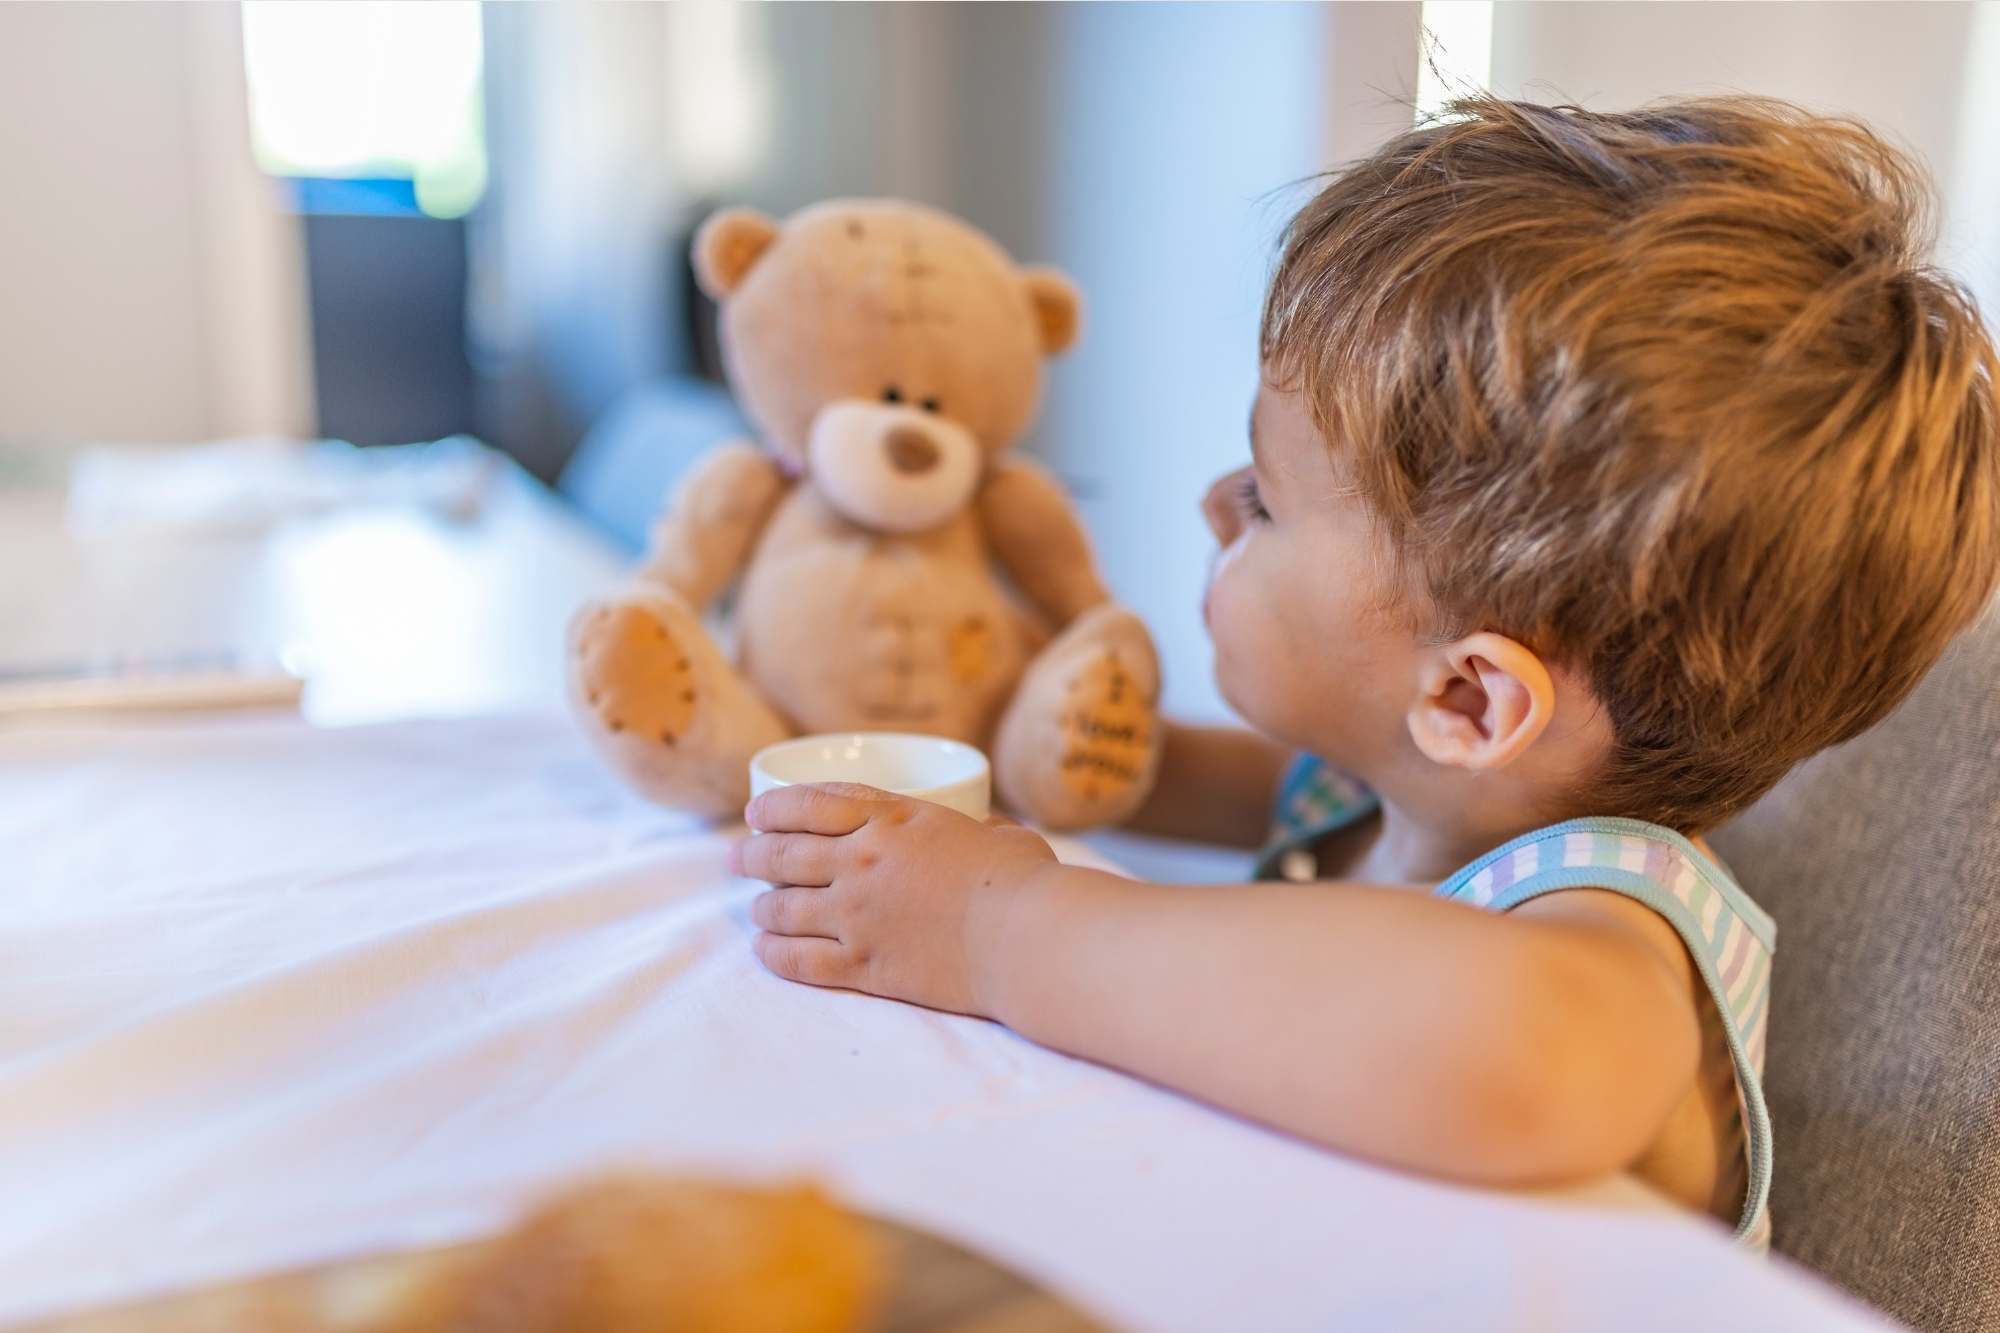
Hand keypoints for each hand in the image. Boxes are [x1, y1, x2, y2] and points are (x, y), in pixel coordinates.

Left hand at [730, 783, 1057, 1016]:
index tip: (756, 814)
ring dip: (761, 906)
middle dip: (751, 855)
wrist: (1025, 938)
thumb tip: (982, 830)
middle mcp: (862, 861)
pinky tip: (764, 950)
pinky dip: (773, 954)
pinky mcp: (863, 965)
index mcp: (892, 818)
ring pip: (782, 907)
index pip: (811, 803)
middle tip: (735, 858)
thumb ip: (977, 827)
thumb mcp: (998, 832)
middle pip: (783, 854)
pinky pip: (798, 960)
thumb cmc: (1024, 881)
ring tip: (755, 908)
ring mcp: (857, 914)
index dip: (774, 808)